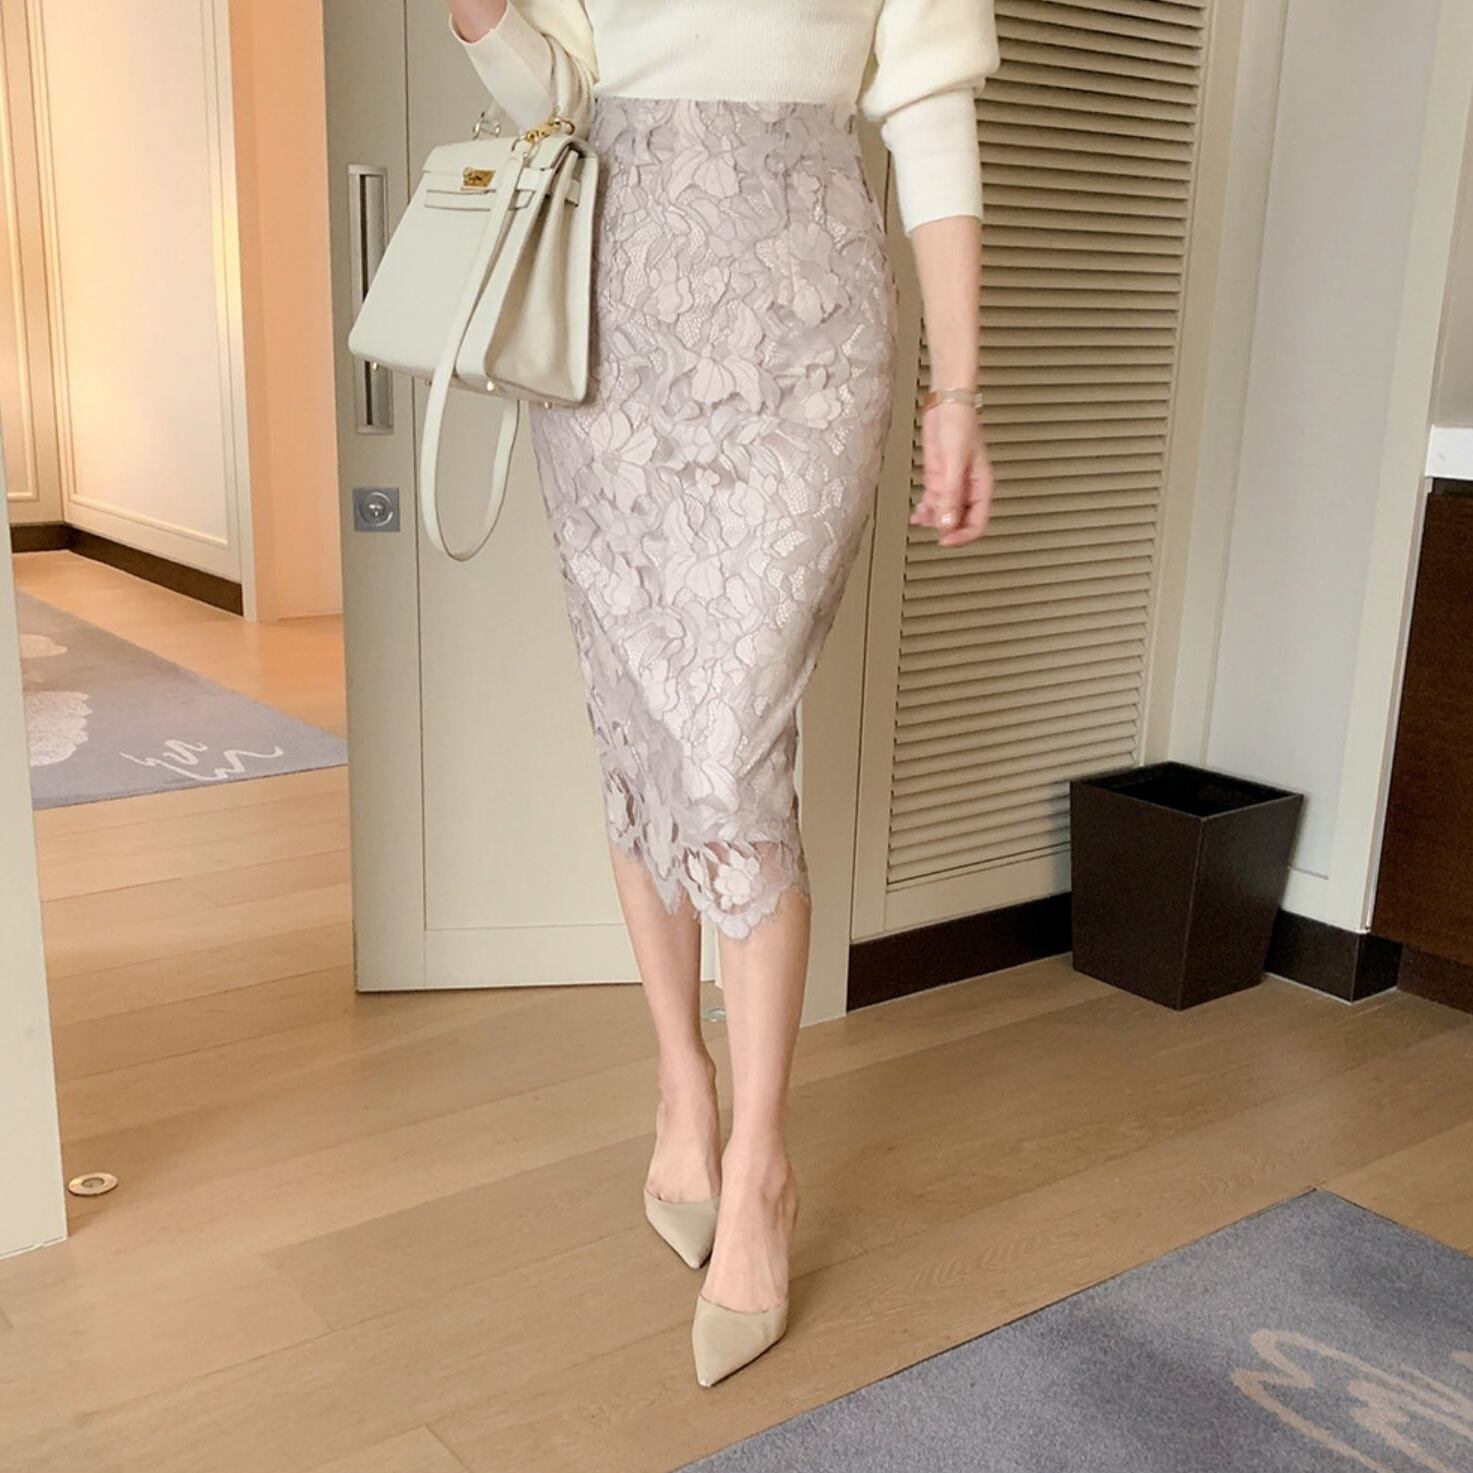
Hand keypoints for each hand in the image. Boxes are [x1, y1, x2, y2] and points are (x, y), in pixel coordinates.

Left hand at [910, 402, 993, 547]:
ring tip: (920, 519)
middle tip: (931, 530)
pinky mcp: (938, 478)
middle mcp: (968, 489)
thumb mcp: (955, 462)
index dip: (962, 536)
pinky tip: (917, 514)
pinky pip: (934, 502)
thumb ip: (950, 494)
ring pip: (945, 514)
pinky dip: (926, 511)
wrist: (946, 404)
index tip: (945, 540)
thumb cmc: (959, 425)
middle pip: (960, 522)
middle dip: (946, 529)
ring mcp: (952, 484)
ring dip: (933, 520)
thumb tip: (946, 523)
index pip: (977, 523)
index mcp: (981, 487)